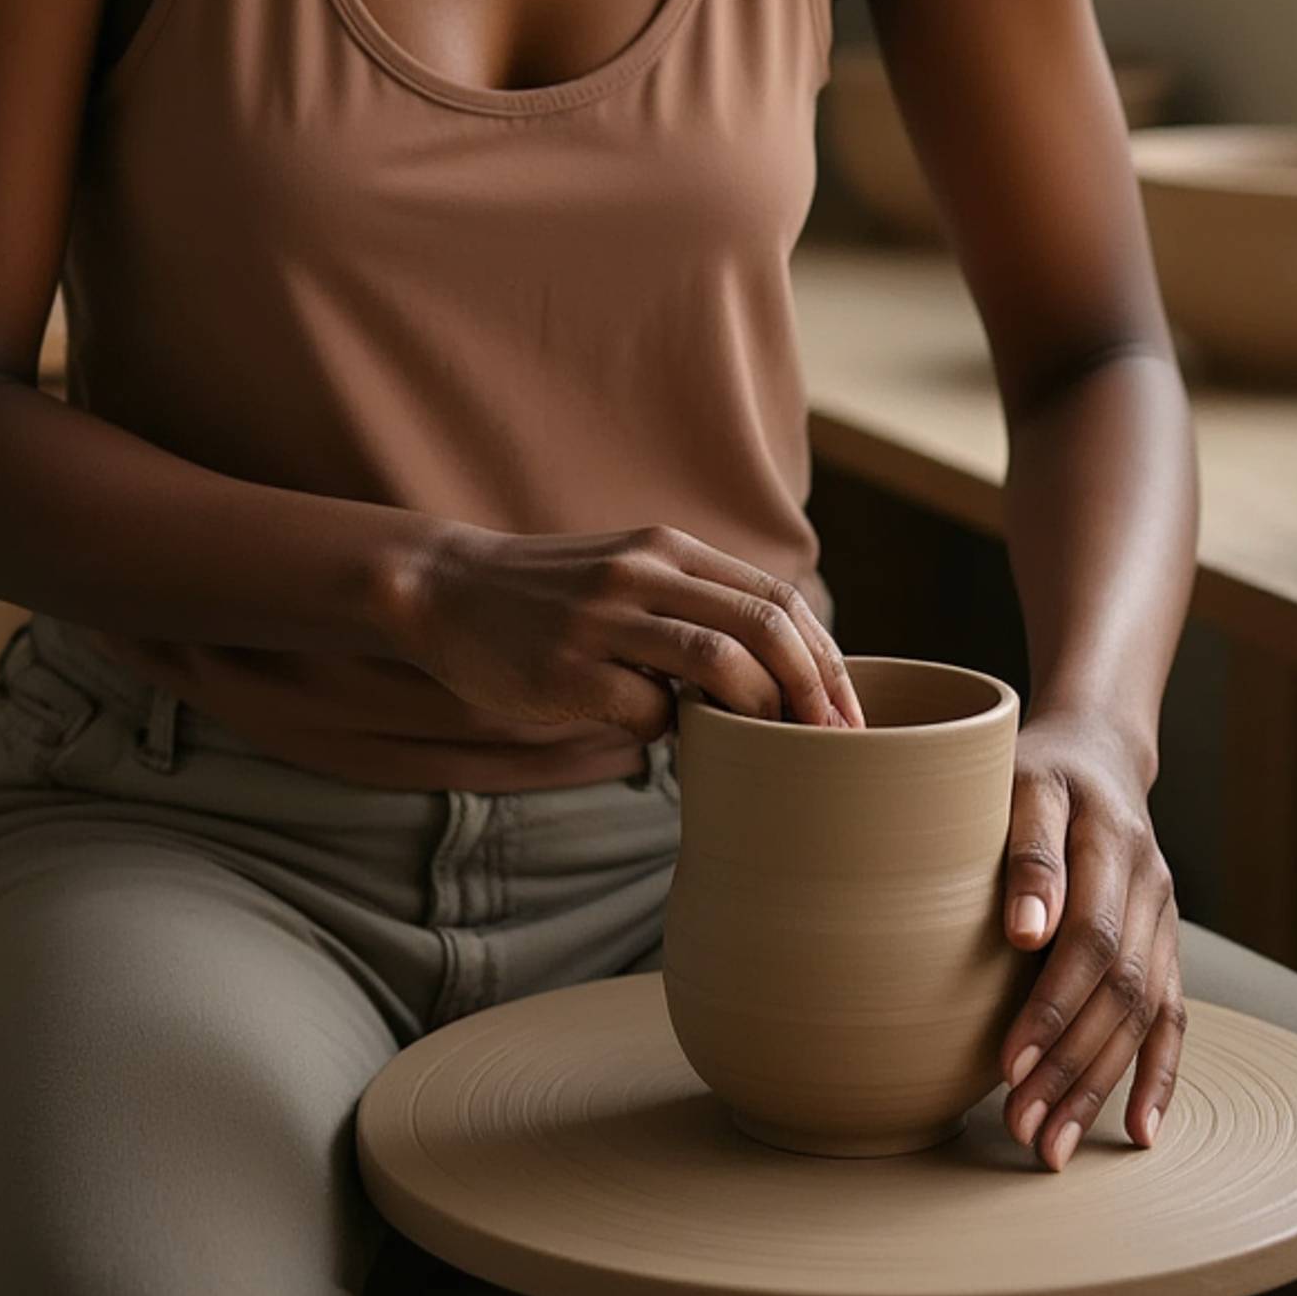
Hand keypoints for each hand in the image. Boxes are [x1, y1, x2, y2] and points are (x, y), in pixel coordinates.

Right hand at [407, 519, 867, 741]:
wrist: (448, 590)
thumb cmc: (554, 601)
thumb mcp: (631, 577)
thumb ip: (694, 609)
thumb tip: (779, 682)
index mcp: (669, 549)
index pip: (776, 598)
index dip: (824, 657)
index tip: (848, 712)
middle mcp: (643, 572)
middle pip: (762, 623)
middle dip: (812, 688)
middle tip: (834, 740)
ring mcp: (602, 618)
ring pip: (715, 658)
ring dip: (758, 709)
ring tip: (772, 746)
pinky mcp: (564, 669)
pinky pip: (644, 709)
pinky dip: (668, 732)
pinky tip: (661, 739)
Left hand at [995, 713, 1185, 1170]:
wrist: (1096, 752)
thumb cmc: (1039, 768)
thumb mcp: (1021, 781)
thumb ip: (1026, 849)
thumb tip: (1024, 930)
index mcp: (1114, 842)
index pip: (1090, 940)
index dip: (1052, 1006)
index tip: (1008, 1062)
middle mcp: (1150, 886)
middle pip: (1118, 992)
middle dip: (1071, 1067)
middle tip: (1021, 1126)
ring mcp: (1164, 918)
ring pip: (1142, 1016)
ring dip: (1100, 1085)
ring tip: (1051, 1145)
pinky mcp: (1165, 942)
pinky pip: (1173, 1016)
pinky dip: (1159, 1075)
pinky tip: (1138, 1130)